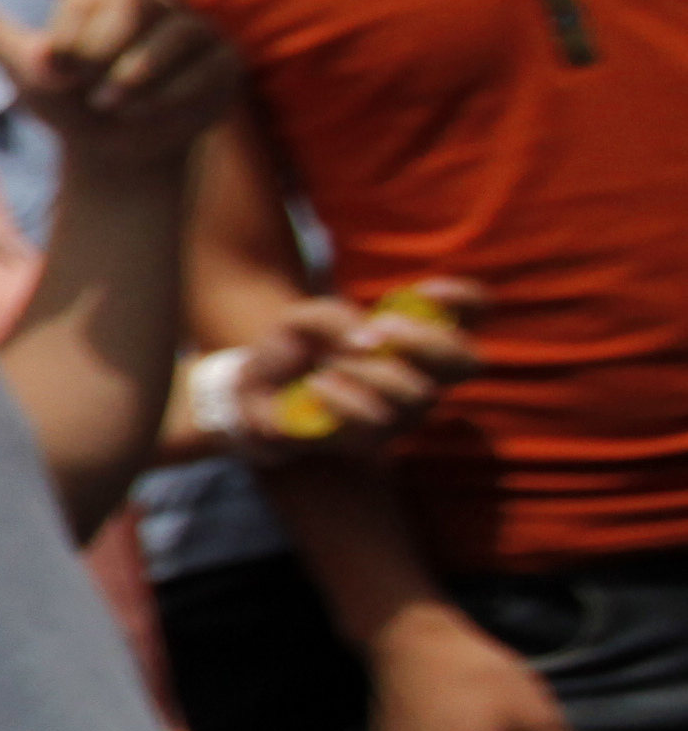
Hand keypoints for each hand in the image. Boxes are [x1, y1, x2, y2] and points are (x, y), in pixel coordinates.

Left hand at [0, 0, 240, 175]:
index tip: (63, 74)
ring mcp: (195, 29)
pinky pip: (204, 70)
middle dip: (100, 67)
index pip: (85, 9)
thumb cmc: (68, 105)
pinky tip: (151, 115)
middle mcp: (155, 2)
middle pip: (130, 14)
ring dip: (132, 85)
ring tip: (114, 106)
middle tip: (92, 95)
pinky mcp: (225, 60)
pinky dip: (170, 99)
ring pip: (170, 41)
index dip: (66, 53)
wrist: (116, 156)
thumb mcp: (24, 68)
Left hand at [224, 284, 480, 458]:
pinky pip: (377, 423)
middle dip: (422, 340)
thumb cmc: (294, 347)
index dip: (465, 300)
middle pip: (465, 362)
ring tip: (329, 363)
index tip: (424, 289)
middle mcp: (425, 378)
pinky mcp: (371, 441)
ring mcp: (404, 413)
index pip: (474, 314)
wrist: (255, 393)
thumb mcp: (302, 320)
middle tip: (376, 328)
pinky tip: (319, 385)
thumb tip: (365, 339)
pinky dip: (345, 398)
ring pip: (417, 395)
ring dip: (371, 371)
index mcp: (420, 339)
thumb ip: (331, 318)